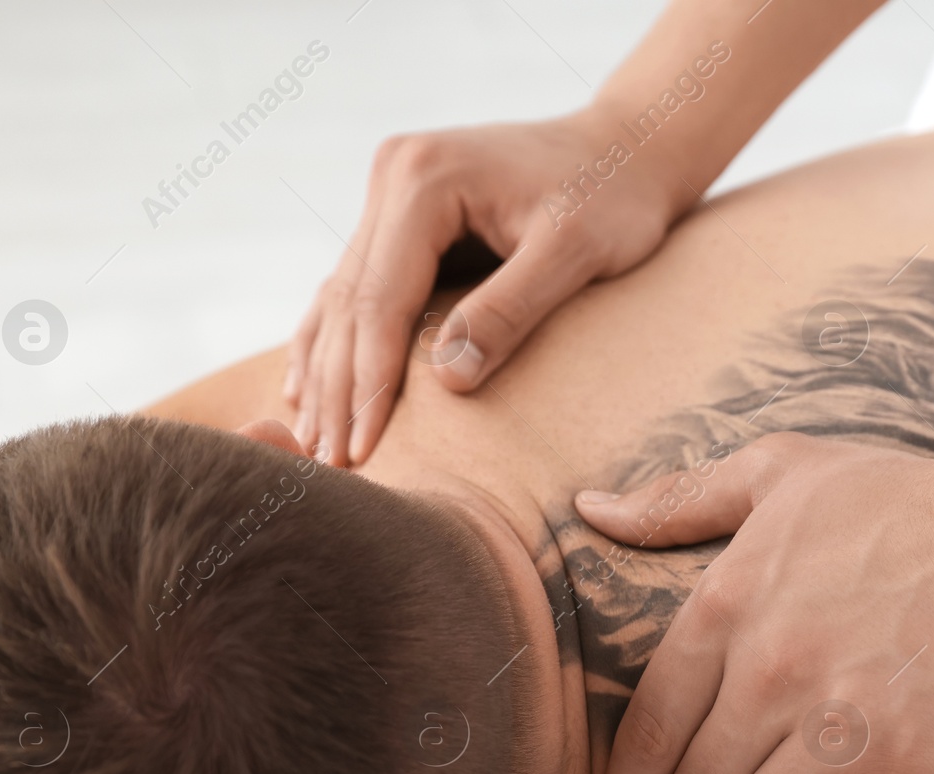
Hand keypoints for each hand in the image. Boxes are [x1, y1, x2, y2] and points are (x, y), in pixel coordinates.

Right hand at [288, 106, 683, 465]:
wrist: (627, 148)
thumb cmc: (614, 197)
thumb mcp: (575, 254)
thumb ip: (510, 311)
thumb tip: (447, 380)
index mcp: (424, 179)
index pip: (379, 299)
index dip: (369, 382)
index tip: (362, 450)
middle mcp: (393, 175)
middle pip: (348, 301)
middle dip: (338, 389)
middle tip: (330, 466)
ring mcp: (390, 190)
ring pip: (340, 296)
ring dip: (325, 372)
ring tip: (310, 444)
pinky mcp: (399, 211)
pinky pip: (355, 286)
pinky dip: (333, 340)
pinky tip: (306, 388)